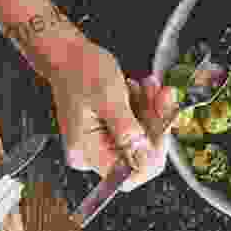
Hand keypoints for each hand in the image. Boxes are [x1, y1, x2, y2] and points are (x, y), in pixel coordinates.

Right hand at [48, 38, 175, 191]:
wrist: (68, 54)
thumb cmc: (80, 71)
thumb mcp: (108, 100)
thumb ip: (127, 131)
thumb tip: (145, 156)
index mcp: (88, 152)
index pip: (127, 177)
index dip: (150, 158)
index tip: (163, 132)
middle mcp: (94, 153)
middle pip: (139, 155)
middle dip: (155, 125)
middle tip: (163, 96)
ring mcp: (103, 143)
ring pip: (143, 139)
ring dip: (152, 111)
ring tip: (149, 87)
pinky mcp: (111, 132)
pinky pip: (138, 128)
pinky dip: (145, 108)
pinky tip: (144, 90)